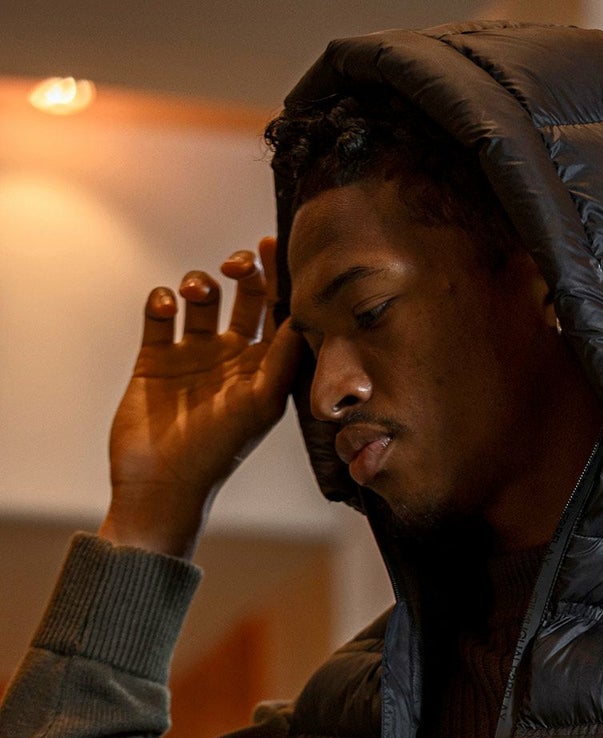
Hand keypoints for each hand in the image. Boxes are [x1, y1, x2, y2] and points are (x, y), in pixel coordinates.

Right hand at [103, 235, 303, 558]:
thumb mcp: (261, 405)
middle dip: (245, 272)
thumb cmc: (220, 452)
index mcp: (265, 369)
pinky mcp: (155, 358)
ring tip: (199, 292)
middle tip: (239, 263)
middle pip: (244, 297)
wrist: (162, 484)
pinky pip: (160, 313)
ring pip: (201, 298)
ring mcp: (192, 356)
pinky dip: (163, 299)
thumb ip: (284, 359)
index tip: (276, 246)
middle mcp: (232, 357)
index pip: (281, 313)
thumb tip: (306, 316)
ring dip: (201, 283)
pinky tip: (166, 306)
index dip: (281, 279)